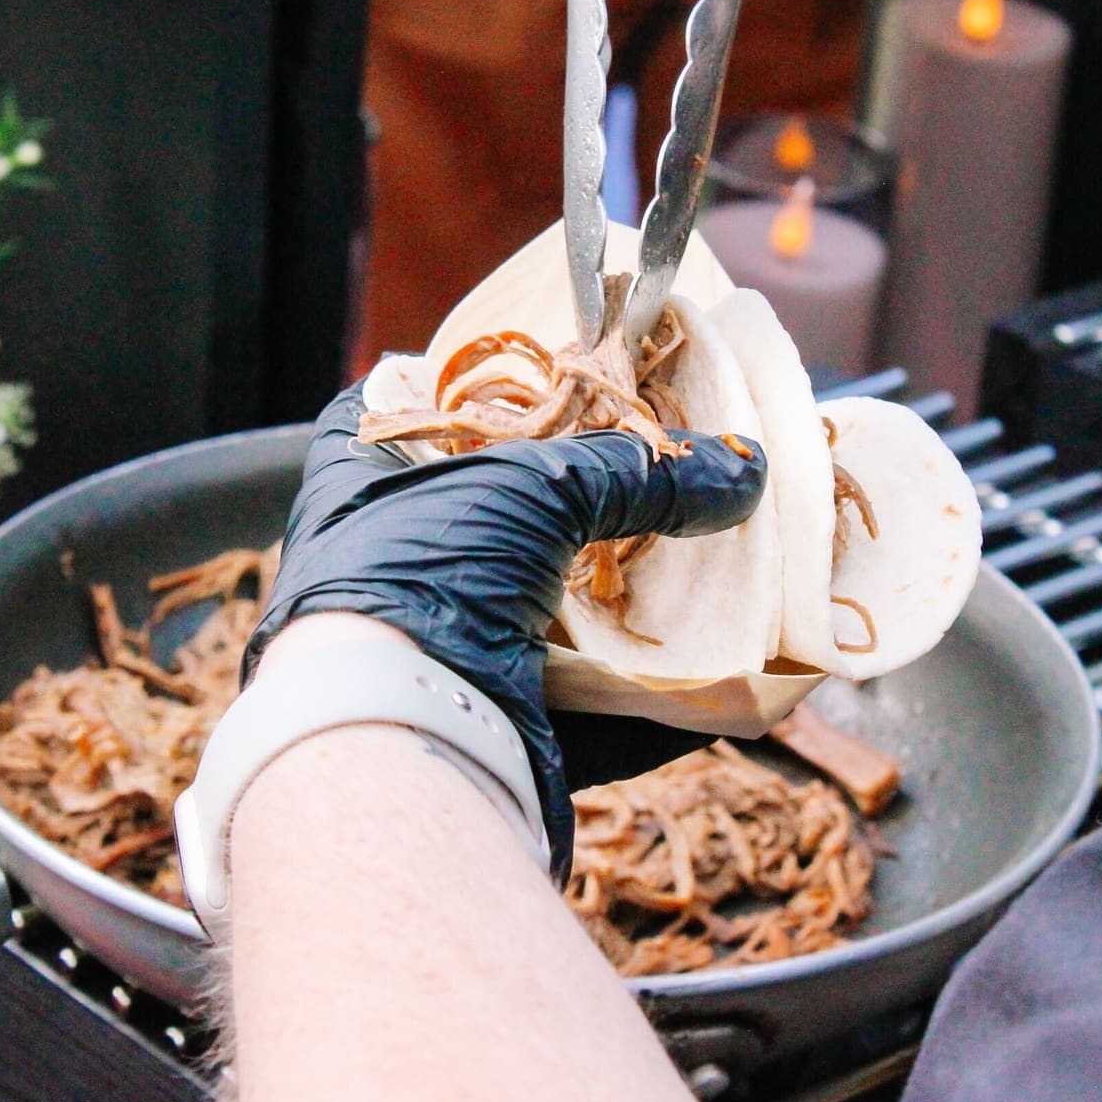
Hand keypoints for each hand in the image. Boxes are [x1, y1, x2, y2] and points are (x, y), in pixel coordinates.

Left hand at [244, 381, 767, 880]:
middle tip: (664, 467)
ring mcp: (446, 643)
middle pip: (504, 505)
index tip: (556, 369)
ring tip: (710, 552)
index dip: (482, 377)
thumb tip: (740, 473)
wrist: (404, 732)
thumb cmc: (428, 570)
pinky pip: (595, 694)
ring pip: (555, 603)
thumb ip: (635, 471)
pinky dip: (654, 682)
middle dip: (586, 494)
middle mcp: (393, 557)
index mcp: (360, 477)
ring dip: (628, 592)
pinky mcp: (502, 719)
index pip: (412, 398)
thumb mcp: (536, 485)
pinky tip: (718, 656)